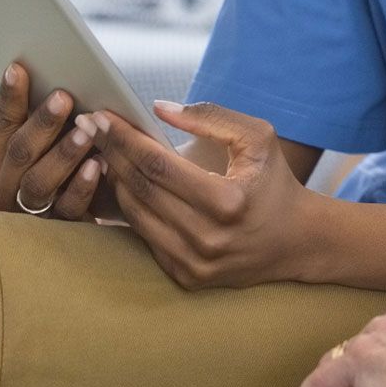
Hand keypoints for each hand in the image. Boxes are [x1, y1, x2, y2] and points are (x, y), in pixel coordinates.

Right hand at [0, 61, 104, 220]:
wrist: (64, 235)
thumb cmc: (48, 167)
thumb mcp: (28, 139)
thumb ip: (9, 107)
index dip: (9, 96)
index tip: (19, 67)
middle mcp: (0, 190)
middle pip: (18, 153)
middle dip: (41, 123)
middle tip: (64, 96)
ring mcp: (26, 215)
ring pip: (38, 183)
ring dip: (64, 153)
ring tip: (87, 130)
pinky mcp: (57, 232)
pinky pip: (67, 210)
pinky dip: (82, 186)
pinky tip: (99, 166)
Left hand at [79, 100, 320, 289]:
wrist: (297, 240)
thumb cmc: (275, 182)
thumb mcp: (258, 139)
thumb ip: (211, 117)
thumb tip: (159, 109)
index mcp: (227, 202)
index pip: (158, 165)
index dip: (125, 139)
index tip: (101, 117)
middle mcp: (208, 238)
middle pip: (141, 188)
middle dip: (110, 153)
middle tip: (88, 128)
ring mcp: (195, 263)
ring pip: (135, 215)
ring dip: (115, 181)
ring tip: (104, 154)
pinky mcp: (187, 277)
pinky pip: (146, 237)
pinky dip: (131, 209)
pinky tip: (125, 185)